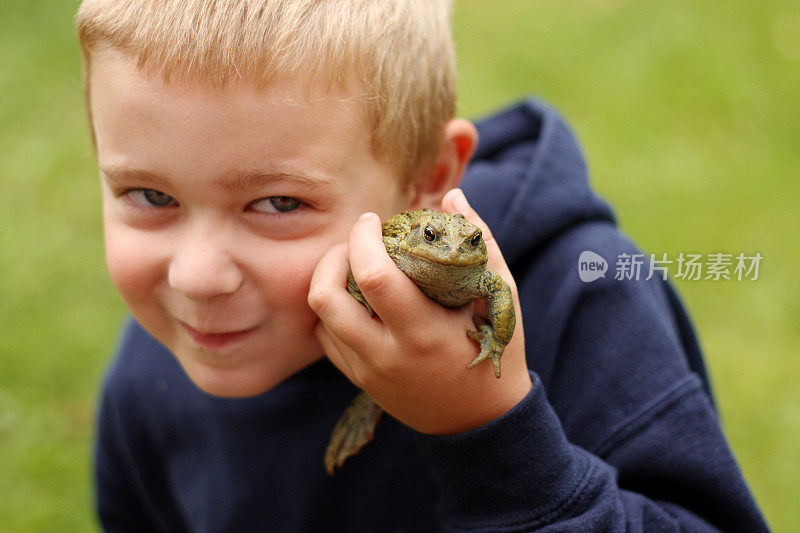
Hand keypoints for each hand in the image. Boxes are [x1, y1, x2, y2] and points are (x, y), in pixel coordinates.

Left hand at [308, 188, 531, 434]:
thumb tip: (452, 196)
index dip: (363, 238)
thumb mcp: (499, 295)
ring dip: (329, 281)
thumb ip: (478, 241)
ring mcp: (368, 372)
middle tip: (356, 243)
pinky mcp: (360, 381)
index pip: (373, 276)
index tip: (373, 220)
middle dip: (332, 256)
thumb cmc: (498, 350)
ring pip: (320, 317)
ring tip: (355, 266)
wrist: (481, 420)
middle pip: (326, 296)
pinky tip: (358, 299)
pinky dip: (333, 311)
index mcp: (423, 332)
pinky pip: (326, 339)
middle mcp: (387, 355)